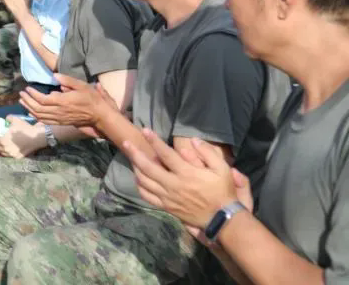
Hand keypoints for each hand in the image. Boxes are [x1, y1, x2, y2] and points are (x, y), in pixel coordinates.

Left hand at [0, 117, 45, 158]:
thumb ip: (8, 118)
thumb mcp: (15, 120)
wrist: (36, 137)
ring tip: (7, 145)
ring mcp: (12, 154)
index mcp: (3, 141)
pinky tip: (12, 149)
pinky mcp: (18, 157)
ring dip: (3, 149)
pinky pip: (10, 156)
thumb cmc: (24, 128)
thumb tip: (6, 119)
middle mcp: (6, 150)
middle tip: (2, 140)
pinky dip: (9, 153)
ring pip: (3, 153)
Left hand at [19, 74, 108, 127]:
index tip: (27, 88)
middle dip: (27, 101)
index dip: (33, 95)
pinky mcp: (61, 122)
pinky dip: (36, 117)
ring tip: (22, 101)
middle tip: (21, 94)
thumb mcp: (81, 85)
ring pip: (40, 116)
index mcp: (63, 102)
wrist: (99, 115)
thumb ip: (67, 80)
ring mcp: (59, 119)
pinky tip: (31, 112)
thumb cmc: (91, 98)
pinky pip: (45, 122)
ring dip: (29, 109)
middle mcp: (59, 112)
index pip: (42, 100)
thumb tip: (54, 76)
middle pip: (38, 109)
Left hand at [122, 130, 241, 229]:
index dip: (154, 141)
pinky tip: (138, 178)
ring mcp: (168, 197)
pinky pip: (147, 196)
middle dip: (135, 153)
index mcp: (186, 173)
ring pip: (144, 181)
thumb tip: (193, 140)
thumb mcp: (223, 169)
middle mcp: (173, 184)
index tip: (145, 130)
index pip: (166, 154)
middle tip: (126, 142)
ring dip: (135, 168)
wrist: (222, 219)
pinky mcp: (166, 207)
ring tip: (131, 157)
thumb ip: (208, 152)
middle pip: (148, 167)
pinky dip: (139, 186)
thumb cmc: (222, 192)